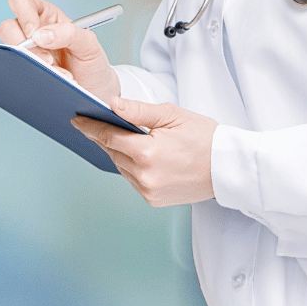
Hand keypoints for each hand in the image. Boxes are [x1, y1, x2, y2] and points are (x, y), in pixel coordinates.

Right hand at [0, 0, 120, 102]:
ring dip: (31, 63)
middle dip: (24, 46)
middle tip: (48, 60)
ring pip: (8, 51)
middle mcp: (32, 32)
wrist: (94, 91)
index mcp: (46, 16)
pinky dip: (31, 77)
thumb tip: (40, 36)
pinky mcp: (23, 71)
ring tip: (56, 73)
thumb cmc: (91, 63)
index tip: (34, 34)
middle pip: (7, 28)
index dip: (23, 14)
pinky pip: (14, 71)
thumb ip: (69, 33)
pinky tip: (50, 81)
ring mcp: (26, 53)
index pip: (22, 1)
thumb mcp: (89, 43)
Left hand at [72, 97, 217, 206]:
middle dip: (106, 139)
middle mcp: (144, 176)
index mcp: (147, 153)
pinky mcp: (153, 200)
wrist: (229, 168)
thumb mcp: (173, 116)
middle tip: (97, 125)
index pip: (109, 137)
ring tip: (125, 140)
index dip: (91, 127)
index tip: (77, 120)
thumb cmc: (205, 138)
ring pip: (121, 168)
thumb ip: (138, 111)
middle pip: (113, 153)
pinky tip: (141, 158)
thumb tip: (112, 105)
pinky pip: (133, 180)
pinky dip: (132, 168)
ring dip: (120, 154)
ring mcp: (148, 191)